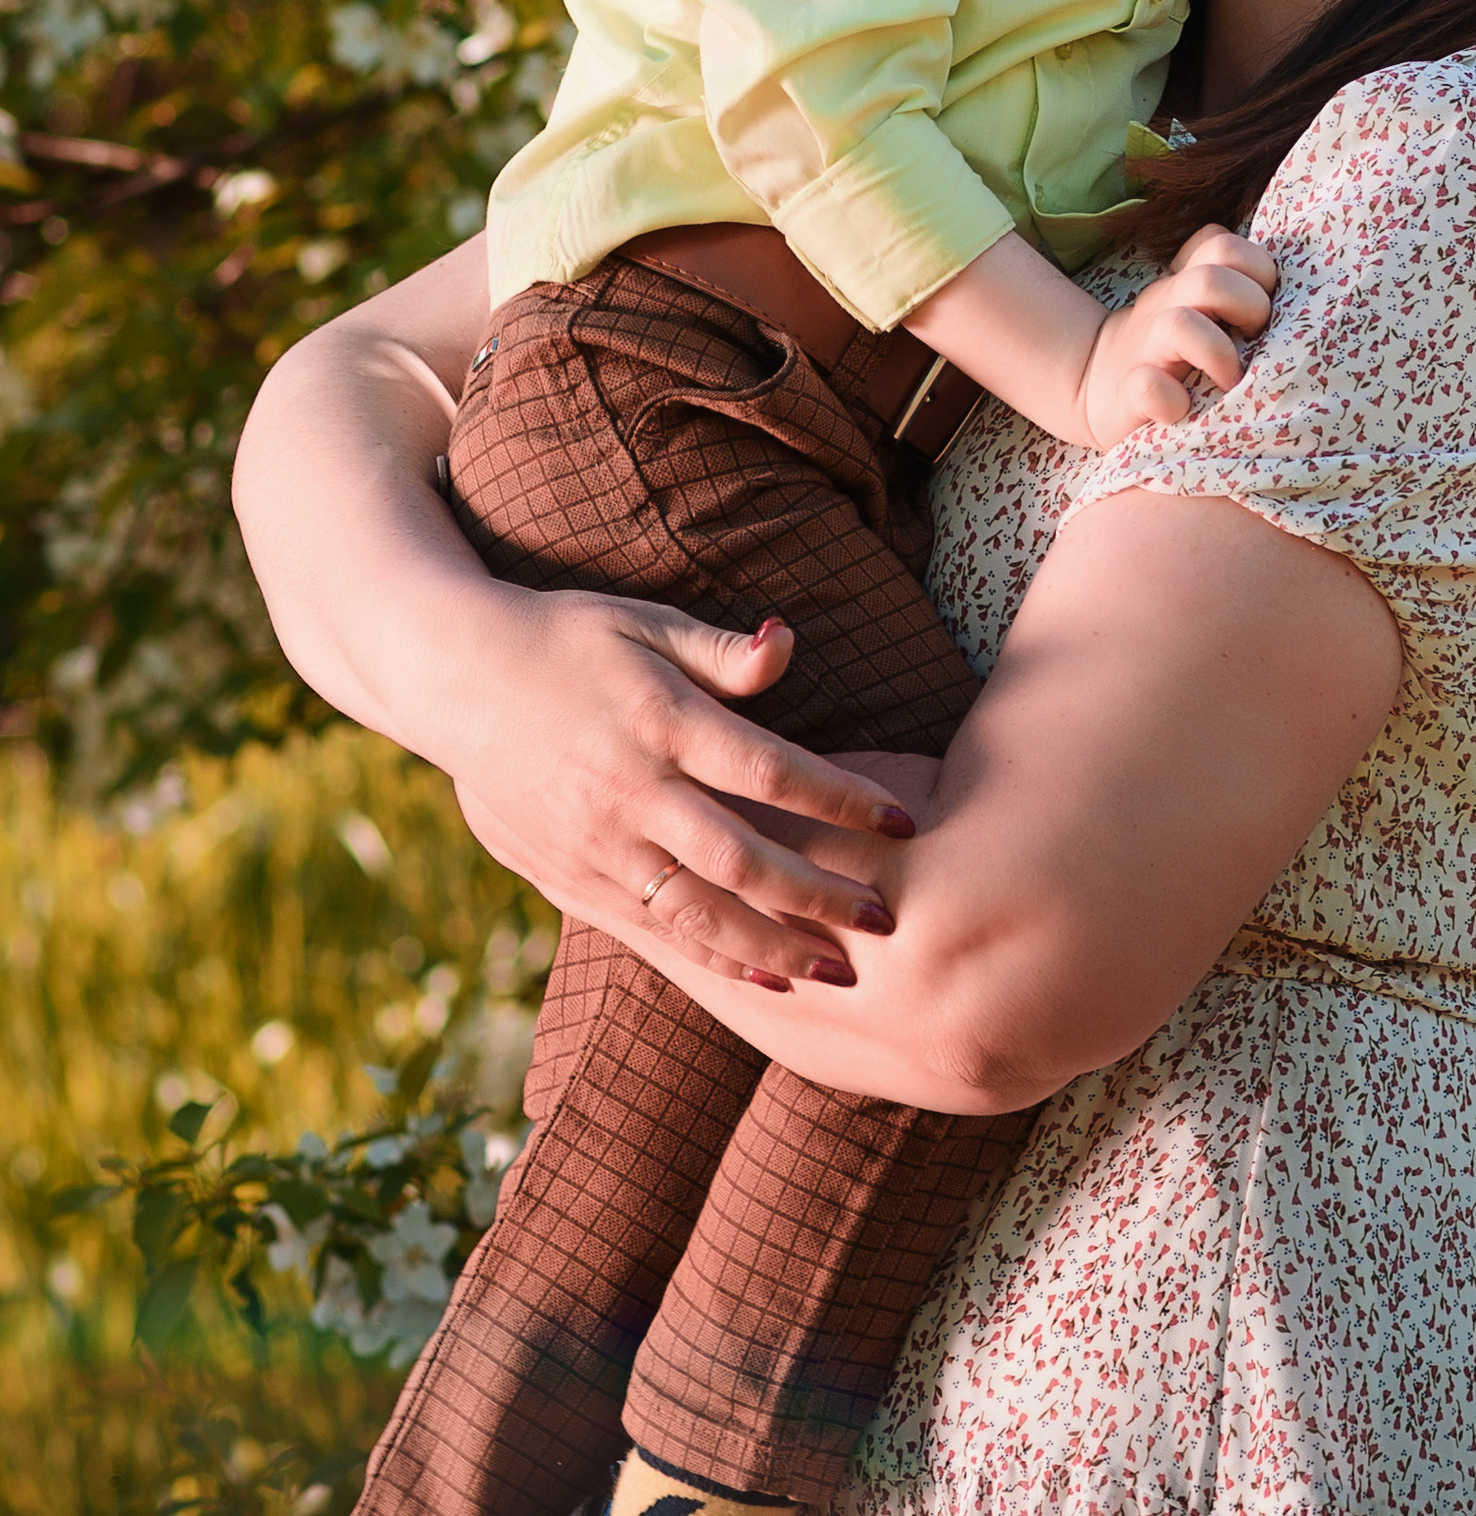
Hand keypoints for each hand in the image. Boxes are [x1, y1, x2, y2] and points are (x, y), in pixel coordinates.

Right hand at [440, 596, 921, 992]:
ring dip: (773, 943)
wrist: (452, 676)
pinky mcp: (570, 875)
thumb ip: (722, 651)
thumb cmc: (566, 638)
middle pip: (740, 858)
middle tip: (885, 918)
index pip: (768, 771)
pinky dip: (710, 954)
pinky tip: (763, 974)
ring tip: (837, 969)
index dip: (840, 800)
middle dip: (818, 893)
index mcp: (659, 721)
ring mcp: (596, 841)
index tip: (901, 821)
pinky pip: (651, 928)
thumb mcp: (643, 624)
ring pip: (697, 911)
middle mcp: (630, 790)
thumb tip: (789, 644)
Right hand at [1071, 226, 1278, 448]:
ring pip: (1180, 324)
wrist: (1097, 386)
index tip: (1263, 305)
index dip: (1255, 268)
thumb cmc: (1172, 350)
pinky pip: (1148, 387)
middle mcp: (1165, 305)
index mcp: (1185, 281)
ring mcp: (1145, 348)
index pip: (1222, 243)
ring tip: (1231, 380)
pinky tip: (1184, 409)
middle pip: (1211, 276)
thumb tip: (1299, 296)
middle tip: (1254, 339)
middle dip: (1249, 306)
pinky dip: (1171, 400)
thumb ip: (1232, 290)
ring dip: (1218, 353)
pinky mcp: (1129, 393)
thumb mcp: (1198, 307)